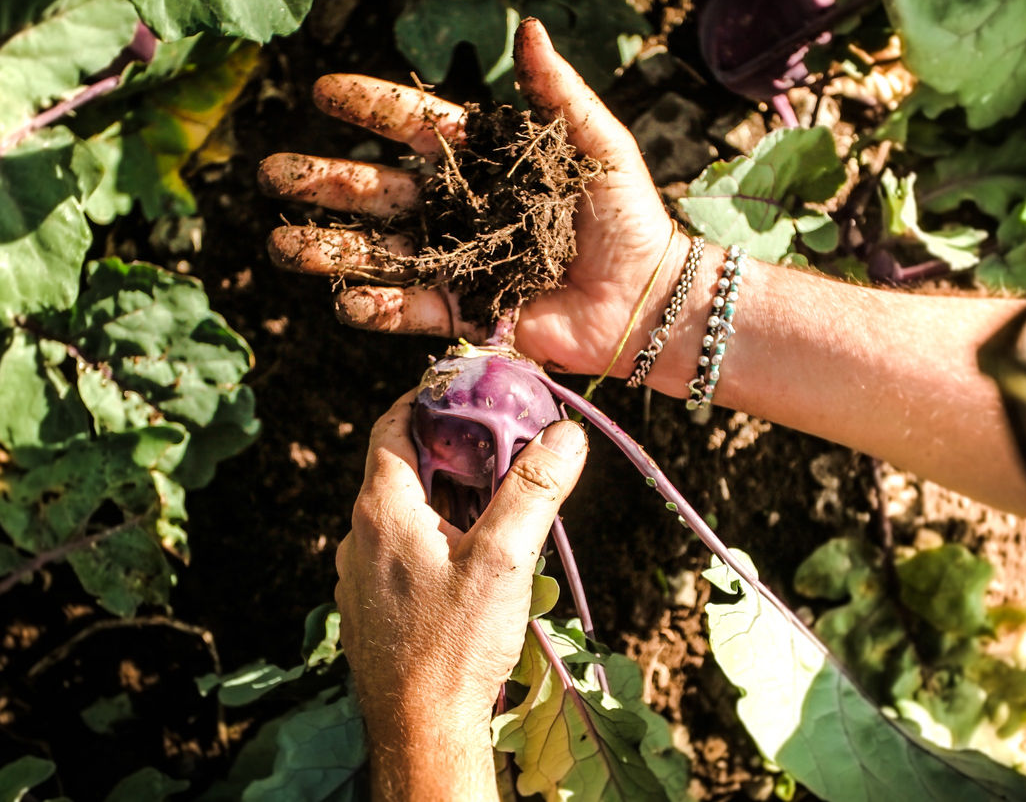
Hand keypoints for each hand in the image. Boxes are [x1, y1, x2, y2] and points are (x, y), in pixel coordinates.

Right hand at [259, 17, 676, 376]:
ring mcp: (461, 263)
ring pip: (385, 252)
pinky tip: (345, 299)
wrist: (648, 296)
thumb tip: (527, 27)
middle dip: (328, 182)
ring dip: (333, 250)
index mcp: (487, 163)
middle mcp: (462, 211)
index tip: (323, 89)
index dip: (372, 109)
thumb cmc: (629, 216)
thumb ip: (558, 93)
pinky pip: (416, 309)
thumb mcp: (598, 144)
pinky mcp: (471, 313)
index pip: (418, 130)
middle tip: (272, 172)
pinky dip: (380, 307)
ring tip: (283, 246)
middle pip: (383, 192)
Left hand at [334, 391, 587, 798]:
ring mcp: (359, 576)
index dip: (429, 401)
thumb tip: (565, 433)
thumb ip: (534, 489)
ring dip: (444, 501)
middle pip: (401, 469)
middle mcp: (359, 535)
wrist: (420, 731)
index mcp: (383, 509)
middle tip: (502, 453)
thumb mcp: (506, 558)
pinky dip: (433, 540)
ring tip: (495, 512)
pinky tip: (470, 567)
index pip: (393, 426)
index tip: (469, 394)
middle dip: (452, 454)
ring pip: (402, 514)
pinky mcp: (369, 609)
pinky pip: (399, 553)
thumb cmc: (455, 645)